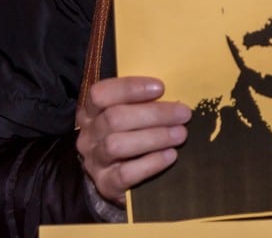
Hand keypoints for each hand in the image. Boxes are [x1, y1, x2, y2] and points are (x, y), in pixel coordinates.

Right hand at [75, 76, 190, 204]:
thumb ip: (142, 104)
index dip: (129, 88)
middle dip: (154, 114)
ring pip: (117, 145)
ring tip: (180, 134)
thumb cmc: (130, 137)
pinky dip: (151, 163)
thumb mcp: (129, 116)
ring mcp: (94, 161)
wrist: (118, 181)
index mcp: (91, 112)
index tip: (160, 87)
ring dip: (154, 137)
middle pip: (114, 118)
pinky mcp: (105, 184)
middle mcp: (88, 135)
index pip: (101, 94)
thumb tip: (174, 95)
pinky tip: (171, 156)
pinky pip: (125, 173)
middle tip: (183, 114)